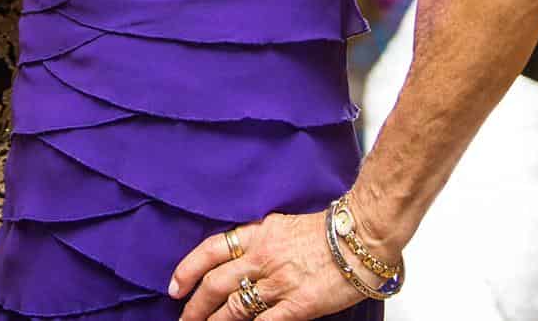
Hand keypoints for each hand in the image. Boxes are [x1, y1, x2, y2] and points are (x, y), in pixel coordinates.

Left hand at [172, 212, 365, 320]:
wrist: (362, 238)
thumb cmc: (331, 231)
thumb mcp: (284, 225)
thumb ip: (261, 240)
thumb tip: (243, 256)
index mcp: (258, 234)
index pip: (211, 250)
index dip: (187, 269)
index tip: (175, 286)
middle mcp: (261, 258)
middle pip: (214, 284)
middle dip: (194, 306)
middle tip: (183, 318)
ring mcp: (277, 283)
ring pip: (232, 308)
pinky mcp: (296, 306)